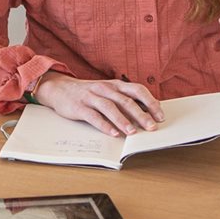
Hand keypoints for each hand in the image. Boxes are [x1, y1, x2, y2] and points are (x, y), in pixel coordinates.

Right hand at [32, 72, 162, 136]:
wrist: (59, 88)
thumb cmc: (88, 93)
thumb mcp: (107, 91)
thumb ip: (124, 98)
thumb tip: (147, 111)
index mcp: (115, 85)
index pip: (137, 90)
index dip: (151, 102)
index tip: (160, 116)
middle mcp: (105, 88)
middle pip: (126, 101)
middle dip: (141, 115)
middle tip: (151, 127)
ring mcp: (91, 97)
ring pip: (110, 108)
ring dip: (123, 120)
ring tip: (132, 132)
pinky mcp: (79, 107)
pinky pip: (94, 116)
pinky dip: (104, 125)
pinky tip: (113, 133)